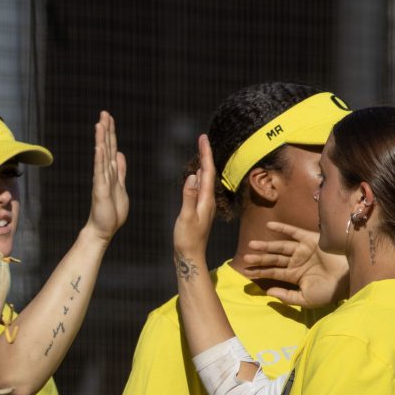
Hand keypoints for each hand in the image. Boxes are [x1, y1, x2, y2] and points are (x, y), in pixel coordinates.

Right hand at [83, 111, 128, 242]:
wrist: (103, 229)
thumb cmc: (112, 211)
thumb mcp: (120, 186)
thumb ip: (120, 170)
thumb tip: (120, 154)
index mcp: (111, 172)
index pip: (111, 148)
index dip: (111, 132)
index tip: (109, 117)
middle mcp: (105, 173)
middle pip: (106, 147)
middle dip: (106, 130)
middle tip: (104, 112)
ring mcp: (101, 180)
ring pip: (102, 156)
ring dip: (101, 139)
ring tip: (100, 124)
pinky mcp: (100, 189)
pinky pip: (100, 171)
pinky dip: (100, 159)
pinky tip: (99, 147)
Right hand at [173, 135, 216, 266]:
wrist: (191, 256)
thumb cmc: (187, 239)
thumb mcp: (186, 217)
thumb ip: (189, 197)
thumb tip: (193, 176)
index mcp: (206, 200)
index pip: (207, 171)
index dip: (205, 154)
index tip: (203, 138)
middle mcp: (208, 200)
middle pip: (208, 173)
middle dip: (206, 155)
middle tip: (202, 140)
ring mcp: (205, 205)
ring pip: (206, 180)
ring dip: (203, 164)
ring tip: (201, 152)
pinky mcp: (200, 210)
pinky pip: (201, 187)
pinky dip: (199, 176)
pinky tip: (196, 175)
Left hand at [243, 221, 348, 306]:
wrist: (347, 278)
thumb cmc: (329, 291)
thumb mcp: (305, 299)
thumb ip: (287, 297)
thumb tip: (269, 293)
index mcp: (295, 276)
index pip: (273, 273)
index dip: (259, 272)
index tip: (245, 272)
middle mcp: (297, 262)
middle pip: (273, 259)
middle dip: (259, 258)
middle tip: (245, 258)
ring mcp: (302, 250)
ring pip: (280, 247)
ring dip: (266, 245)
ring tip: (251, 245)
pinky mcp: (310, 240)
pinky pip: (293, 232)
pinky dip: (282, 229)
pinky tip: (268, 226)